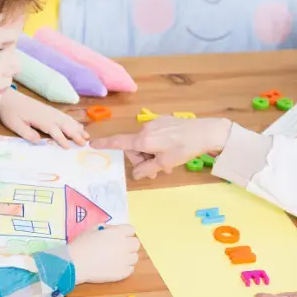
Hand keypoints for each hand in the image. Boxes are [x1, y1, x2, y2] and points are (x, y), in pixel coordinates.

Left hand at [0, 88, 88, 147]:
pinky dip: (74, 121)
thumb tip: (39, 141)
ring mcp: (51, 111)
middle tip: (85, 143)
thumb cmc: (10, 113)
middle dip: (76, 134)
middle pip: (65, 125)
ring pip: (68, 120)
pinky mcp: (50, 110)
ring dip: (78, 128)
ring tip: (87, 135)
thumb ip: (27, 133)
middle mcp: (49, 115)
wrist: (8, 98)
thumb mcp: (14, 125)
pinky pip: (65, 116)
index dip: (62, 139)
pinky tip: (78, 125)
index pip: (55, 131)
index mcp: (41, 119)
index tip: (69, 148)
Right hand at [68, 225, 139, 283]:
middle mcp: (125, 245)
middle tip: (118, 249)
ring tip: (115, 260)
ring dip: (127, 257)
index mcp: (118, 233)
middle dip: (129, 245)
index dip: (125, 233)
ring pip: (134, 257)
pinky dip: (124, 268)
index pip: (131, 230)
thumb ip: (107, 229)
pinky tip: (113, 268)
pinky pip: (130, 269)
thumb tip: (113, 231)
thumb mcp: (93, 229)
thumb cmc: (81, 244)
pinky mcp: (123, 273)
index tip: (118, 237)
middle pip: (136, 244)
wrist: (75, 263)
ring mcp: (125, 260)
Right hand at [90, 116, 232, 179]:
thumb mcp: (165, 163)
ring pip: (145, 143)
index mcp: (143, 140)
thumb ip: (147, 169)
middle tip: (157, 172)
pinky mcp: (163, 122)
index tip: (92, 143)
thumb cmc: (184, 148)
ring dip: (152, 155)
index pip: (119, 142)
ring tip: (167, 165)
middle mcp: (145, 129)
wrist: (204, 132)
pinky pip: (154, 137)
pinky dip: (157, 147)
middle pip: (134, 148)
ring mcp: (155, 124)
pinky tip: (171, 153)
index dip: (105, 143)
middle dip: (142, 160)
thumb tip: (136, 174)